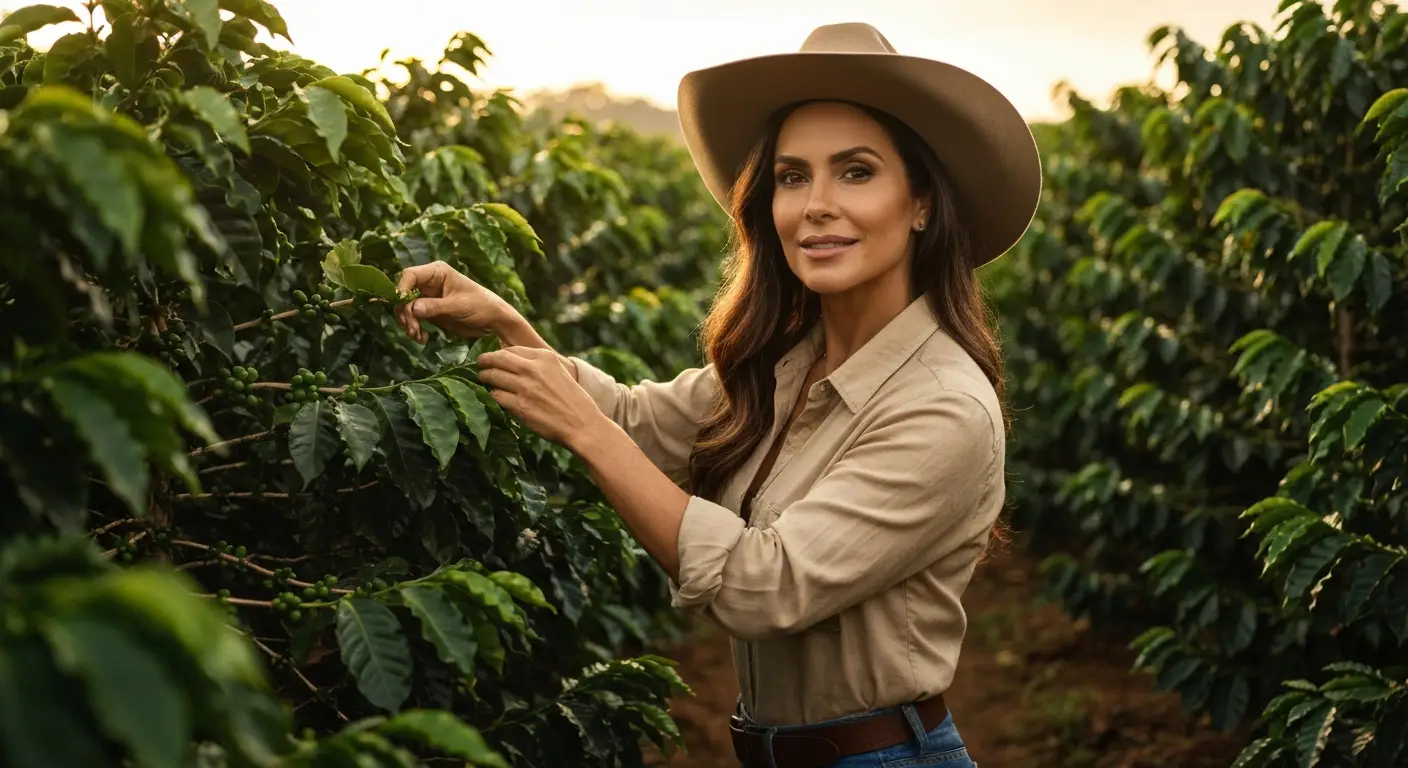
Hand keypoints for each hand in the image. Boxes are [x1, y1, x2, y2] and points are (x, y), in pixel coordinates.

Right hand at [394, 261, 514, 343]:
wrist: (492, 320)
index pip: (410, 275)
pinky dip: (414, 329)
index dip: (402, 289)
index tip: (404, 308)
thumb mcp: (459, 306)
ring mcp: (427, 297)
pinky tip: (423, 338)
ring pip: (405, 308)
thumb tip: (413, 308)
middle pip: (404, 294)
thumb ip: (436, 306)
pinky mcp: (428, 311)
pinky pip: (412, 318)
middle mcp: (428, 282)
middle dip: (405, 313)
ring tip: (418, 336)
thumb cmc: (481, 305)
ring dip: (408, 323)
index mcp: (437, 272)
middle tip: (413, 330)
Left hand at [476, 346, 603, 448]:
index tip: (493, 357)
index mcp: (545, 357)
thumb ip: (540, 366)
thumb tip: (516, 363)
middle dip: (485, 360)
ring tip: (481, 379)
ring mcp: (525, 387)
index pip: (512, 349)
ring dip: (484, 378)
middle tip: (479, 364)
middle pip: (498, 359)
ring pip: (493, 376)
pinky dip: (493, 395)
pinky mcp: (519, 406)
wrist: (582, 424)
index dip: (498, 353)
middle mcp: (533, 369)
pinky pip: (496, 396)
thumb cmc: (574, 401)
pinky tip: (494, 396)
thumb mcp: (560, 373)